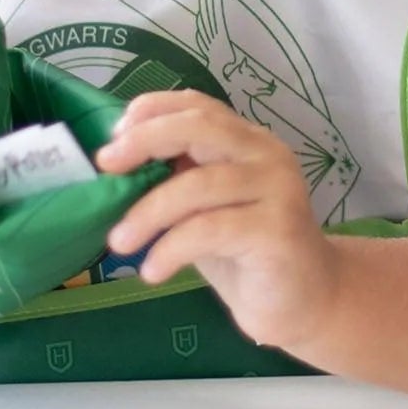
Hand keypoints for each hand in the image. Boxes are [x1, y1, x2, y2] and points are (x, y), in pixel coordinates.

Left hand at [95, 90, 339, 353]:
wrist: (303, 303)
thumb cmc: (243, 253)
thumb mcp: (201, 209)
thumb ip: (173, 179)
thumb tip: (111, 164)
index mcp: (245, 140)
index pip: (197, 106)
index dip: (152, 110)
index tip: (113, 136)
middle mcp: (266, 154)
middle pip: (200, 127)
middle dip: (145, 140)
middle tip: (105, 166)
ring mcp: (278, 190)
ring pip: (199, 185)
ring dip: (148, 212)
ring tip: (118, 242)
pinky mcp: (278, 231)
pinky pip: (210, 230)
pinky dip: (171, 248)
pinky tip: (151, 270)